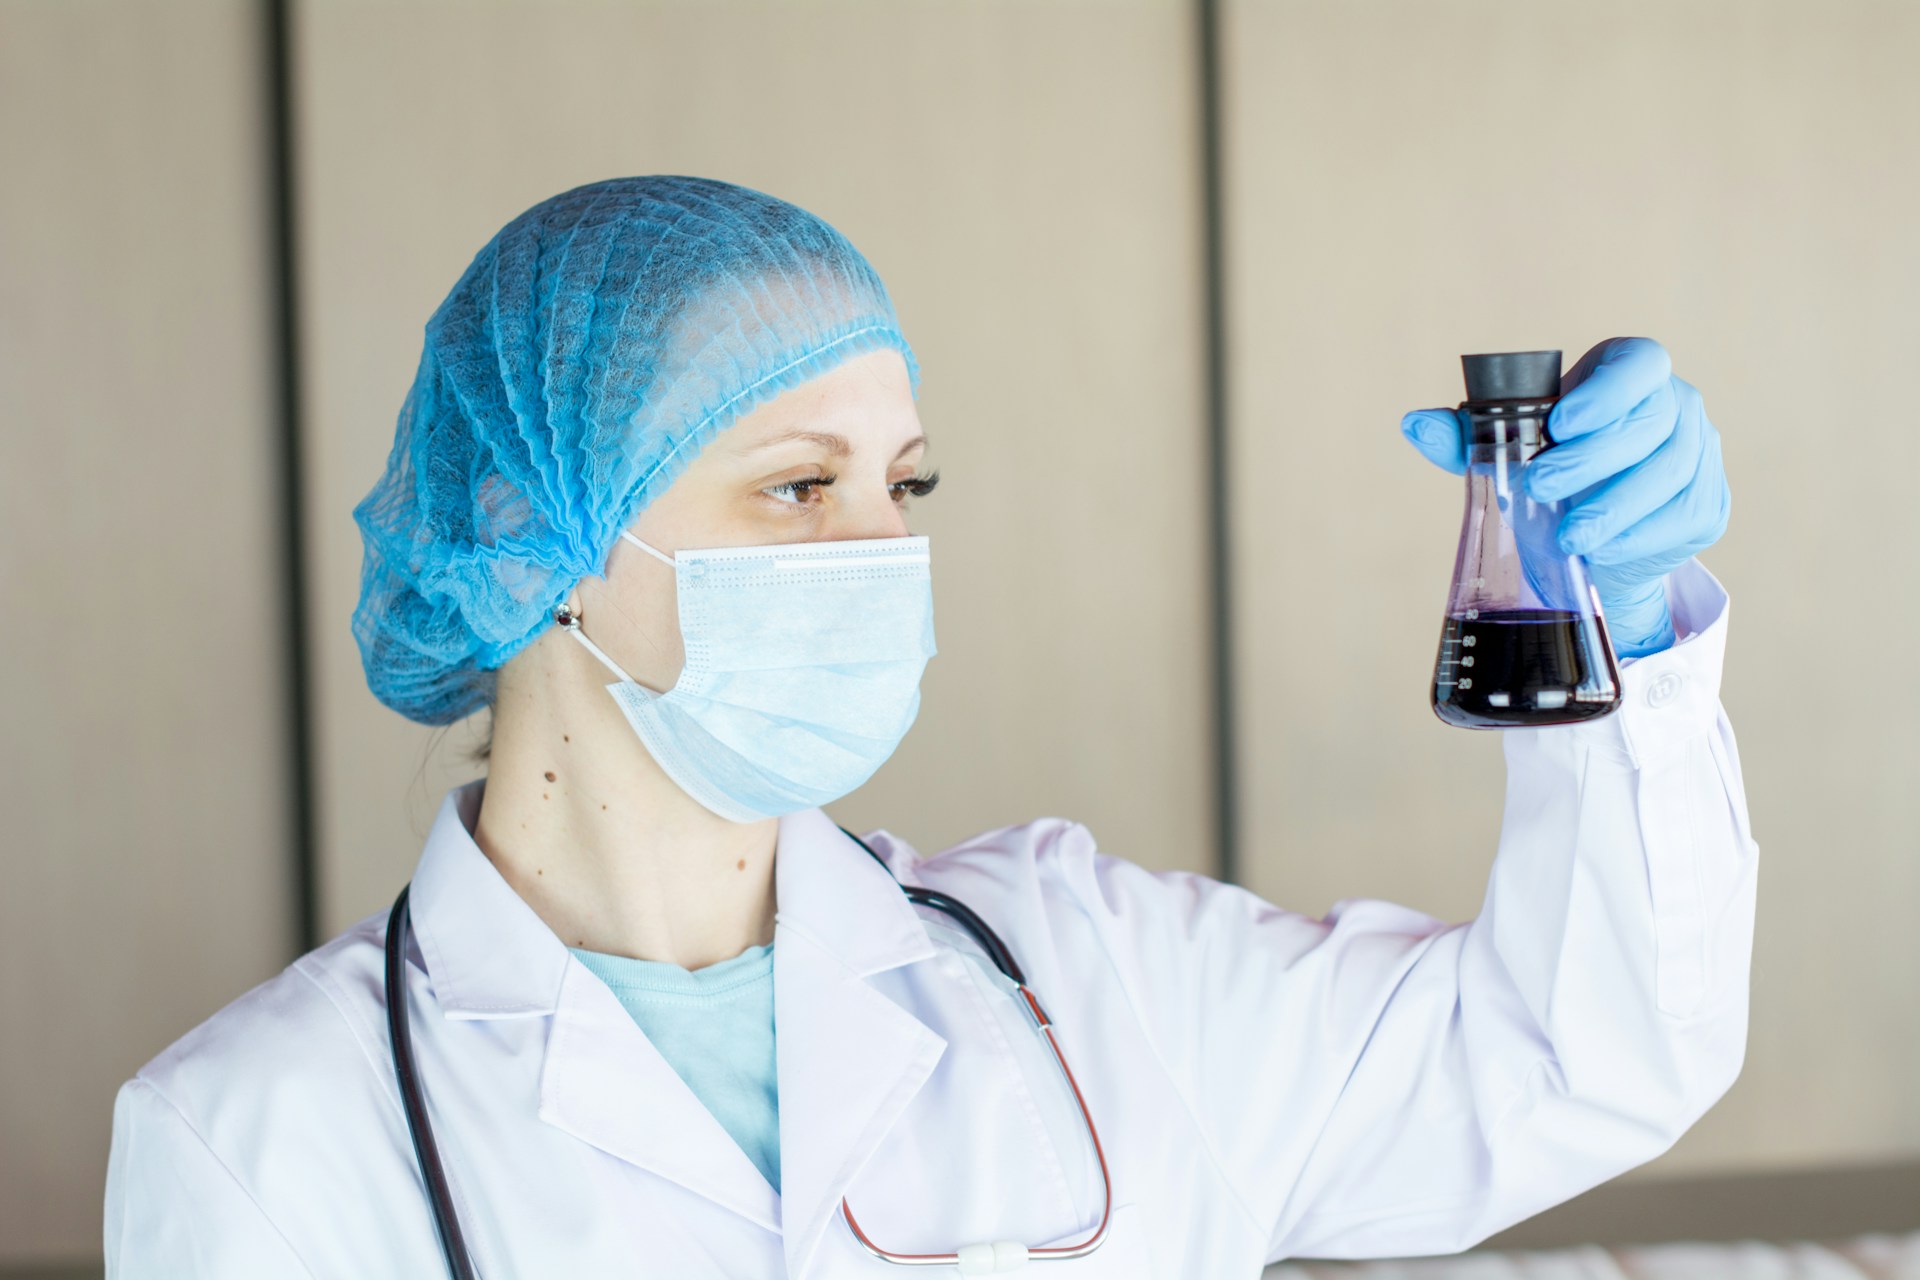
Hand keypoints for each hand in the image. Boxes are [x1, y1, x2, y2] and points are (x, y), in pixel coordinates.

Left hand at [1400, 337, 1730, 659]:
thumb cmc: (1550, 481)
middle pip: (1652, 422)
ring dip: (1615, 505)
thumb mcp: (1504, 456)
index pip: (1639, 363)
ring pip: (1670, 472)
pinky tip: (1603, 548)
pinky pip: (1681, 516)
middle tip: (1542, 488)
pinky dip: (1639, 536)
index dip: (1606, 391)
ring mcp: (1701, 454)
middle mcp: (1677, 405)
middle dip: (1594, 458)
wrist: (1591, 546)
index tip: (1560, 424)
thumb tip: (1415, 424)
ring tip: (1569, 534)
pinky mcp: (1708, 506)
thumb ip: (1464, 438)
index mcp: (1630, 373)